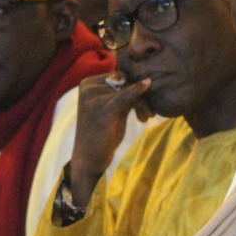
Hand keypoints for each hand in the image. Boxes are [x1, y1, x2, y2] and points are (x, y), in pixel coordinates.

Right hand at [69, 74, 150, 206]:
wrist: (89, 159)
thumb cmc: (102, 134)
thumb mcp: (112, 109)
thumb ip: (123, 94)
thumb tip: (145, 80)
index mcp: (87, 84)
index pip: (118, 76)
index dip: (134, 88)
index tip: (143, 106)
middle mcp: (87, 88)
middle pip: (124, 82)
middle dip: (140, 96)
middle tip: (148, 114)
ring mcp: (92, 98)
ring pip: (128, 90)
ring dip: (142, 103)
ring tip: (146, 118)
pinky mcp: (101, 110)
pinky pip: (125, 96)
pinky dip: (138, 92)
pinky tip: (148, 86)